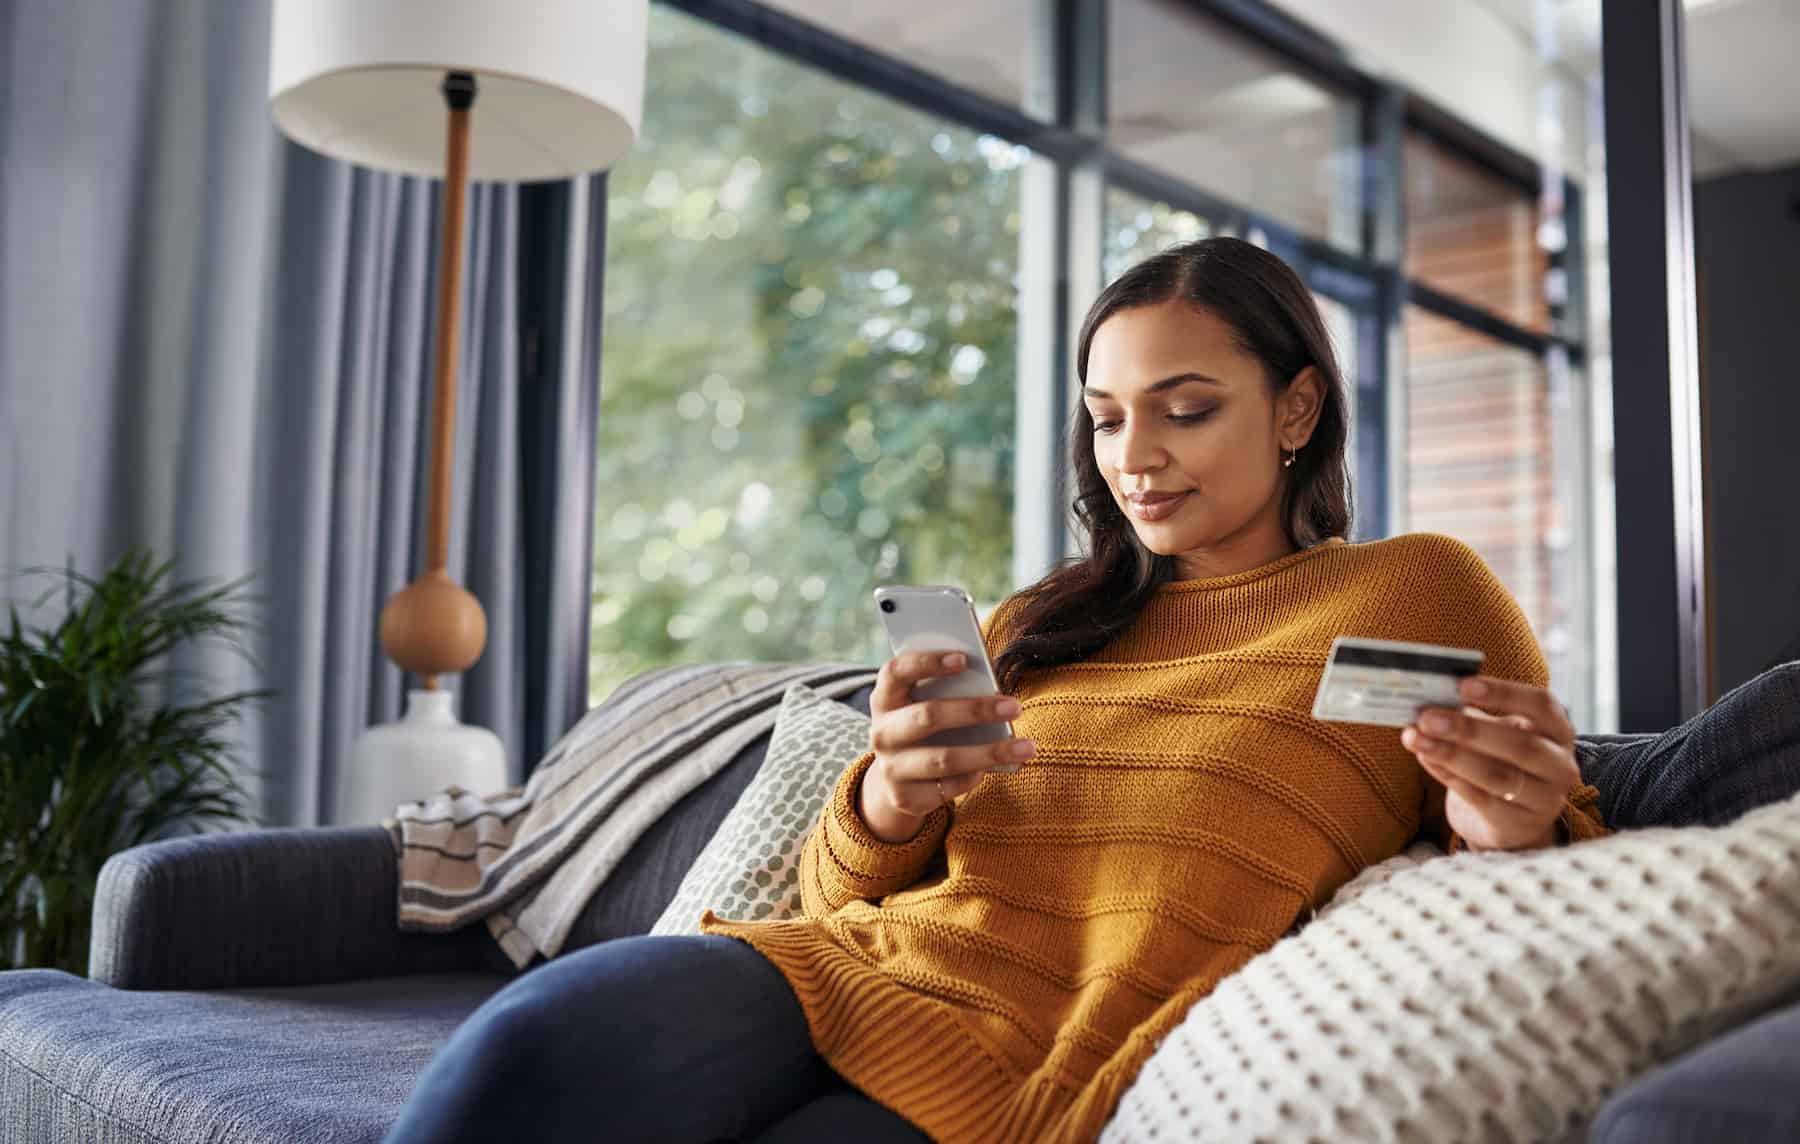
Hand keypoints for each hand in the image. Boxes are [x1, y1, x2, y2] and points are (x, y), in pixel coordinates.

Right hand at [858, 650, 1035, 842]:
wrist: (896, 779)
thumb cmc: (923, 726)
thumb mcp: (923, 703)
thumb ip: (947, 690)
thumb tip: (991, 688)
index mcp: (885, 698)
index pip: (897, 671)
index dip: (927, 662)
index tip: (964, 658)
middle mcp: (881, 733)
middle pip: (928, 717)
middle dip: (974, 710)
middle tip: (1014, 706)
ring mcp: (890, 768)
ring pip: (944, 759)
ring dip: (990, 752)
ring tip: (1026, 747)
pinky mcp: (905, 797)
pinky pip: (948, 787)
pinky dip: (974, 776)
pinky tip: (996, 767)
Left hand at [1402, 674, 1578, 851]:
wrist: (1512, 821)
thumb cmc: (1502, 762)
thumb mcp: (1497, 735)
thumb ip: (1473, 717)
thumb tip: (1431, 700)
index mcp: (1558, 731)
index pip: (1542, 705)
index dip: (1504, 693)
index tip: (1463, 684)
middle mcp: (1560, 765)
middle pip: (1520, 744)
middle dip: (1468, 729)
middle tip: (1427, 717)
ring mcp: (1544, 799)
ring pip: (1498, 775)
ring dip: (1451, 755)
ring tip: (1416, 738)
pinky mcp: (1519, 824)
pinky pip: (1480, 799)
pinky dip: (1448, 776)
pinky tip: (1425, 758)